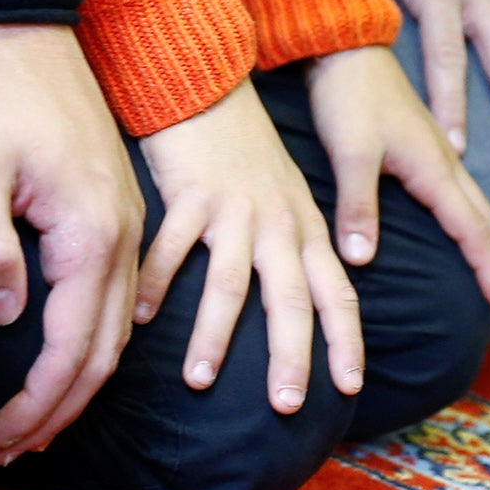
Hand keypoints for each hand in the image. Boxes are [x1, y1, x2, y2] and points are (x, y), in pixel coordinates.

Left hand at [0, 23, 143, 463]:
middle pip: (104, 354)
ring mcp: (125, 225)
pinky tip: (51, 365)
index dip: (38, 405)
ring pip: (114, 333)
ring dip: (74, 386)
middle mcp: (122, 235)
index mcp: (91, 230)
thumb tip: (3, 315)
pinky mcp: (112, 215)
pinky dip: (85, 346)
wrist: (17, 26)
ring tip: (28, 428)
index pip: (75, 348)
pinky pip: (111, 302)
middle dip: (58, 412)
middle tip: (8, 453)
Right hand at [135, 81, 363, 414]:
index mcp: (306, 230)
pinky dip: (154, 284)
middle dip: (292, 357)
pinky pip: (171, 248)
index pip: (337, 293)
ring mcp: (234, 210)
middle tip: (287, 406)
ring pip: (230, 283)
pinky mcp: (191, 193)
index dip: (347, 340)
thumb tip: (309, 308)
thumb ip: (299, 250)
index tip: (351, 387)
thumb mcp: (288, 198)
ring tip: (199, 382)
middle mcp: (278, 225)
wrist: (209, 83)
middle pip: (291, 300)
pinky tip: (138, 318)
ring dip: (214, 337)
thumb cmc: (246, 151)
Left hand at [305, 45, 489, 309]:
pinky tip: (462, 221)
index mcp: (433, 167)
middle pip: (485, 218)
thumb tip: (362, 259)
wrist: (345, 46)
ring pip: (477, 202)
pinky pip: (461, 188)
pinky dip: (472, 214)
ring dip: (489, 237)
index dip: (488, 267)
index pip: (472, 228)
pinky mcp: (425, 143)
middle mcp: (445, 160)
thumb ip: (357, 206)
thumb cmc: (348, 97)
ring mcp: (438, 150)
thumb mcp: (350, 154)